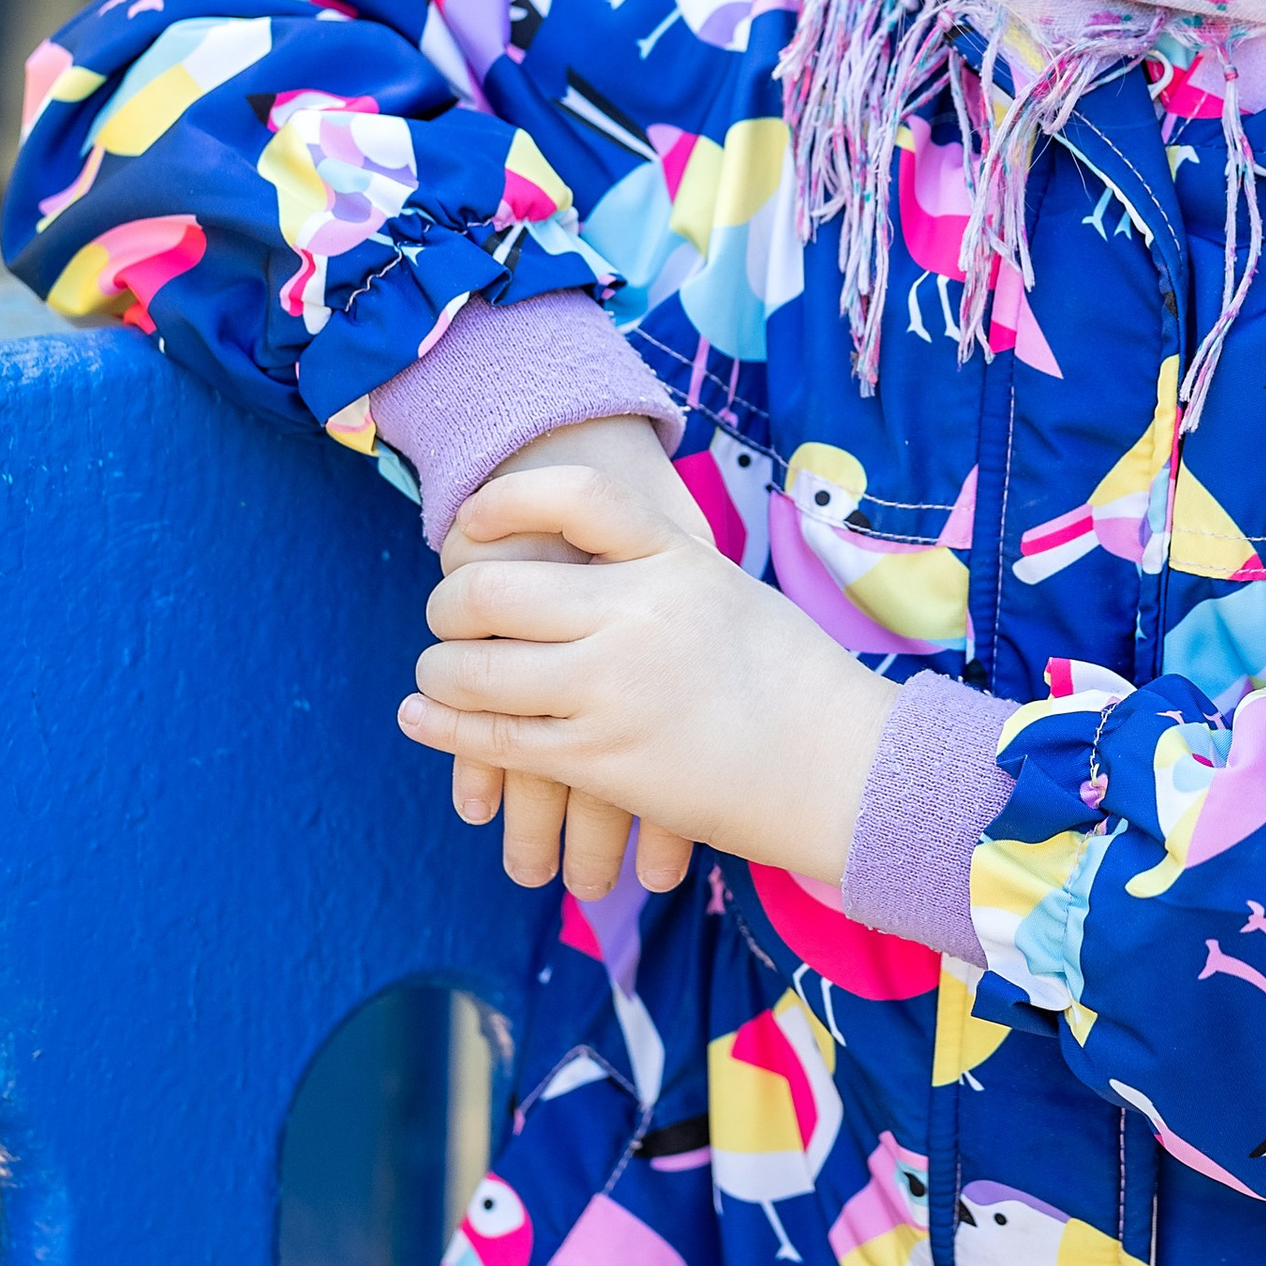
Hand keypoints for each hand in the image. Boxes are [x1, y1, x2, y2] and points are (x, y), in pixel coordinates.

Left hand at [402, 465, 895, 890]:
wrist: (842, 768)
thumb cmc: (792, 677)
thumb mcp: (726, 591)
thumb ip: (659, 567)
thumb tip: (589, 551)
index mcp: (675, 558)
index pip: (574, 497)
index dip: (507, 498)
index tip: (472, 518)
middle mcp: (637, 613)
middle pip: (495, 588)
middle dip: (448, 602)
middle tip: (444, 614)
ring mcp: (613, 689)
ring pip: (477, 670)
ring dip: (438, 669)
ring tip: (435, 671)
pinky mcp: (601, 760)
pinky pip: (493, 740)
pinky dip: (444, 727)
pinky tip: (424, 718)